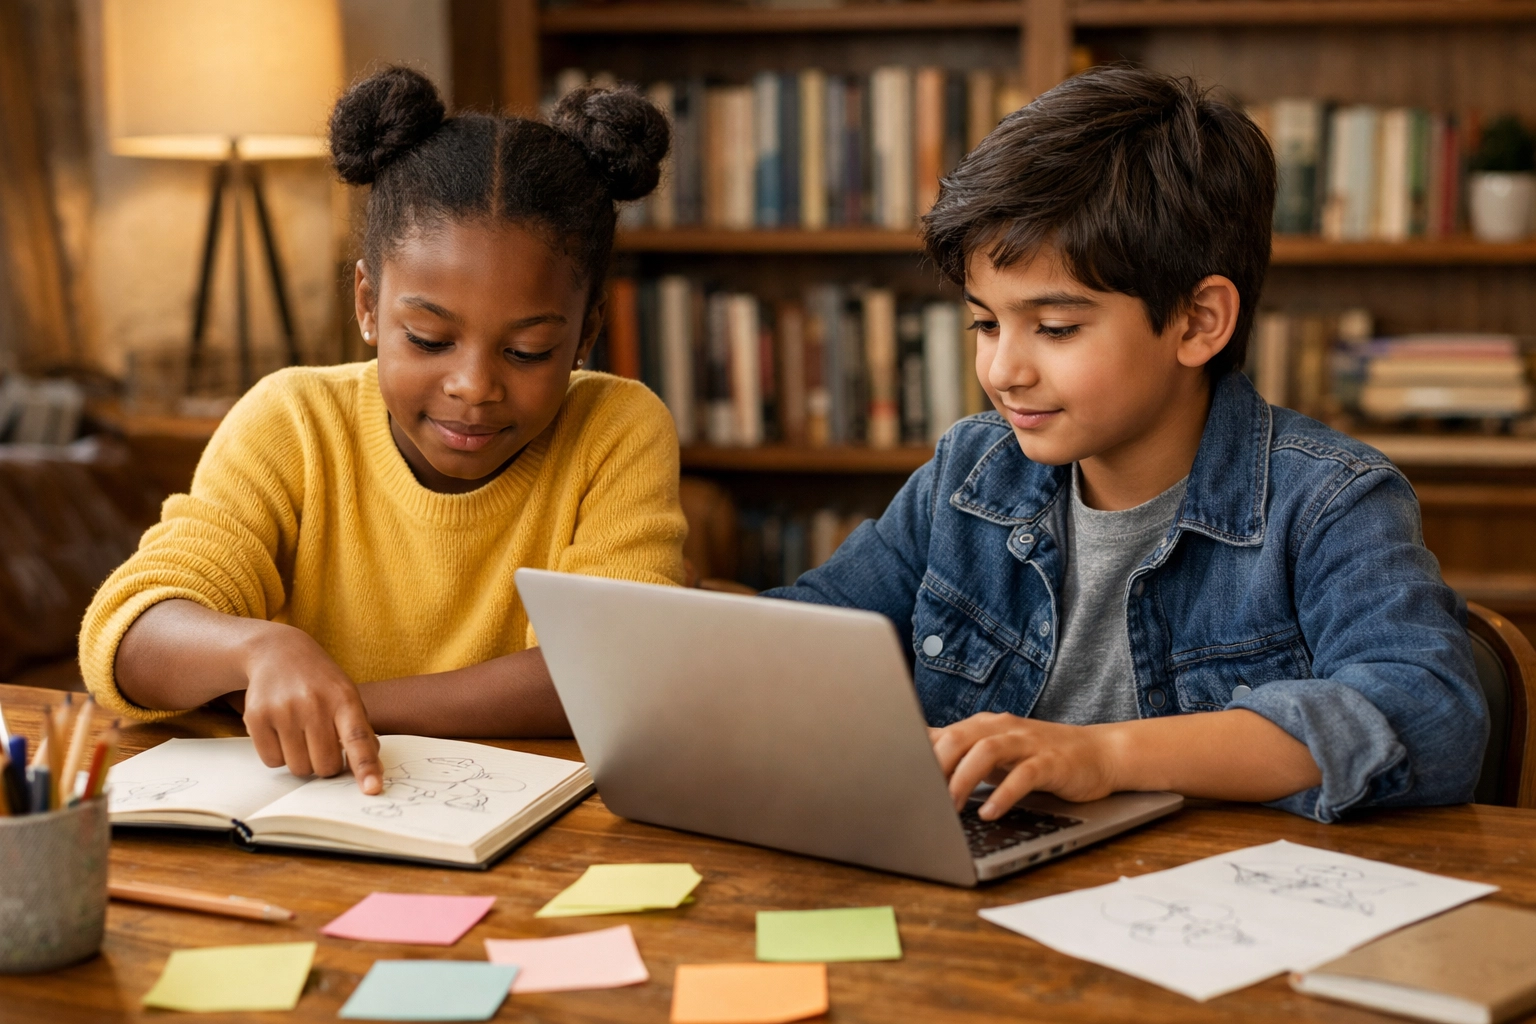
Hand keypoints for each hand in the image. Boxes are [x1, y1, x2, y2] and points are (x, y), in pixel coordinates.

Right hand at [239, 622, 382, 793]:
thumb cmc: (320, 682)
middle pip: (324, 766)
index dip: (366, 766)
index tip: (372, 788)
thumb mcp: (347, 696)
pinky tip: (281, 731)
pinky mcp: (256, 717)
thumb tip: (372, 770)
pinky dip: (278, 754)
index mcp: (344, 699)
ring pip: (298, 768)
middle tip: (322, 745)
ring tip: (301, 734)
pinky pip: (271, 761)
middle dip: (326, 765)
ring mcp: (283, 710)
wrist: (278, 652)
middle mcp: (313, 703)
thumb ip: (361, 732)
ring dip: (301, 761)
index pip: (358, 738)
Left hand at [928, 713, 1117, 819]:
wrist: (1100, 753)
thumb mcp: (995, 751)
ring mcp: (1027, 743)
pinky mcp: (1051, 762)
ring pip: (986, 751)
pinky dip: (1004, 794)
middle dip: (935, 768)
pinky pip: (1023, 775)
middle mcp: (1002, 728)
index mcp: (983, 726)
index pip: (940, 734)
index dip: (916, 754)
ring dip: (963, 779)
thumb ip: (961, 752)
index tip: (898, 781)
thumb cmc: (1040, 755)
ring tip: (950, 809)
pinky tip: (990, 813)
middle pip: (957, 737)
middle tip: (921, 799)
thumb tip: (913, 757)